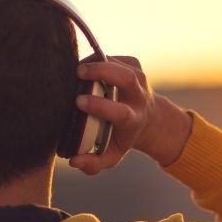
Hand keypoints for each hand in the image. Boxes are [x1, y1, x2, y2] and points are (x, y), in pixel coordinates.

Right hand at [68, 56, 192, 175]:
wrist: (148, 118)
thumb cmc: (122, 137)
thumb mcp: (111, 156)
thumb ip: (93, 164)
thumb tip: (74, 161)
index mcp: (133, 119)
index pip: (119, 112)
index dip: (99, 106)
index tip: (79, 102)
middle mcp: (139, 96)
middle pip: (126, 78)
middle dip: (102, 72)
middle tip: (78, 72)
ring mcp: (138, 77)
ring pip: (117, 63)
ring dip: (95, 62)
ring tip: (76, 70)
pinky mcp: (134, 64)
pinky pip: (112, 56)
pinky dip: (96, 58)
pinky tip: (85, 67)